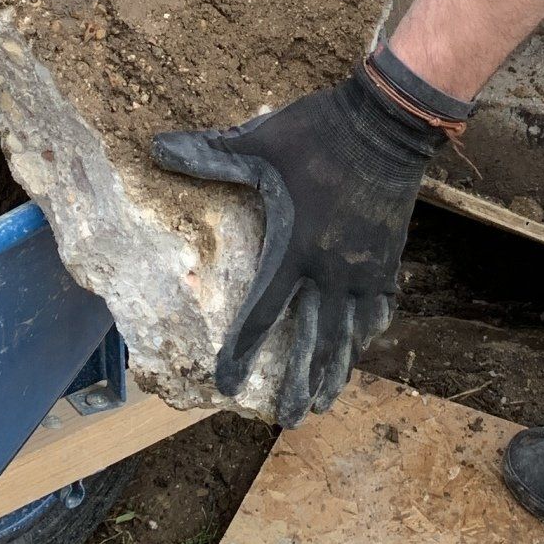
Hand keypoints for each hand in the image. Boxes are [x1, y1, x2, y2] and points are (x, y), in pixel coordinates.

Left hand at [152, 55, 463, 426]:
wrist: (388, 123)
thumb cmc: (318, 132)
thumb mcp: (259, 142)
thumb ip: (210, 155)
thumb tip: (156, 148)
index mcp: (295, 247)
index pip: (263, 314)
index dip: (242, 351)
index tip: (226, 384)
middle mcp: (331, 269)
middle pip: (313, 340)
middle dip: (299, 382)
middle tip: (290, 421)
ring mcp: (363, 267)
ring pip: (349, 332)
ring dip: (337, 369)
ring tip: (326, 401)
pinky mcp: (387, 256)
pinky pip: (378, 305)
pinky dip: (369, 330)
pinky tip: (364, 346)